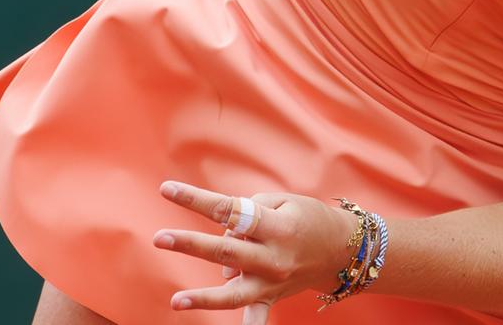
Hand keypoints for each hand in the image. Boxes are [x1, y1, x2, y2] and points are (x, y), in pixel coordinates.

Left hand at [153, 180, 363, 321]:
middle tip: (161, 238)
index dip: (196, 200)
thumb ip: (248, 213)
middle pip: (225, 252)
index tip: (166, 189)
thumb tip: (220, 240)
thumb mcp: (282, 201)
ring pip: (234, 293)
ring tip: (176, 300)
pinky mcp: (272, 296)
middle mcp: (274, 258)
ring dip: (204, 298)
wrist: (342, 249)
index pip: (229, 211)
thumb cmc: (307, 217)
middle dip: (191, 245)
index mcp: (276, 227)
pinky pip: (257, 316)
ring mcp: (273, 282)